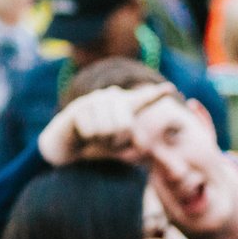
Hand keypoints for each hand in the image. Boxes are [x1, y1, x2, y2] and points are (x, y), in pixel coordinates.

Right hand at [37, 82, 175, 166]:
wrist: (67, 138)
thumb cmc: (97, 142)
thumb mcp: (118, 146)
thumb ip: (133, 149)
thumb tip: (143, 147)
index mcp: (125, 105)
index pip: (144, 99)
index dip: (156, 95)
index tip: (170, 89)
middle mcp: (111, 97)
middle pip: (124, 127)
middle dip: (115, 141)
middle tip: (105, 140)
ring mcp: (94, 100)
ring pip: (107, 130)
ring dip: (100, 140)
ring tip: (93, 136)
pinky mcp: (78, 107)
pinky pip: (90, 131)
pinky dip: (87, 138)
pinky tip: (82, 132)